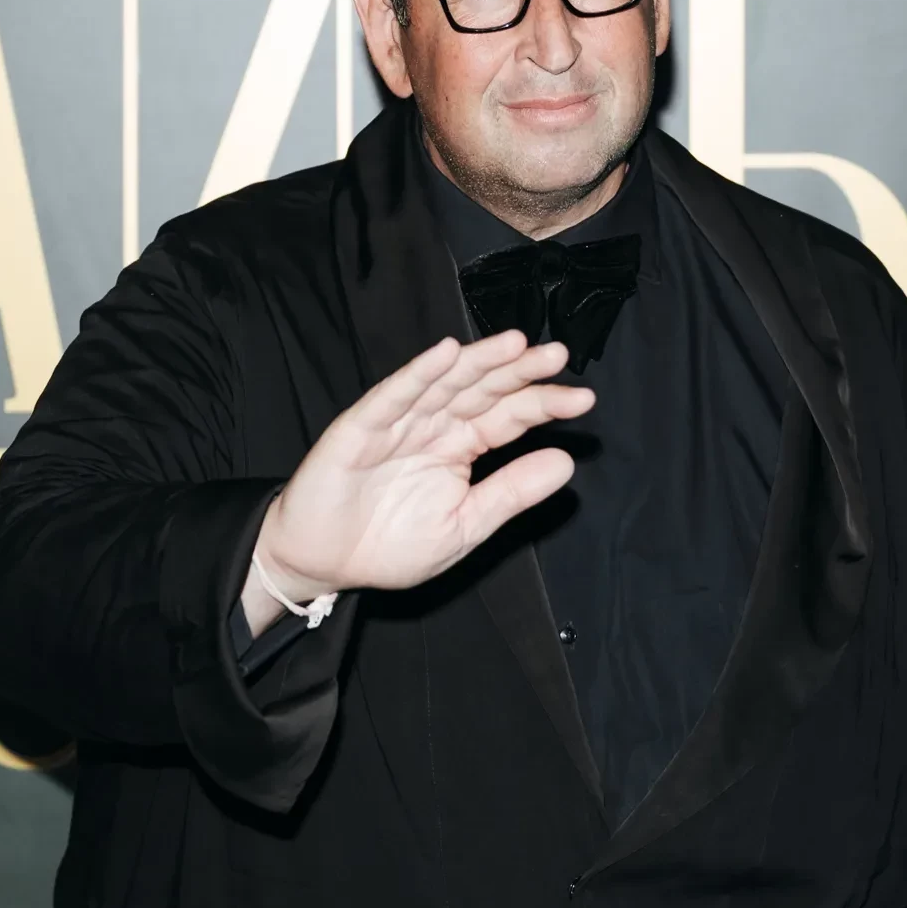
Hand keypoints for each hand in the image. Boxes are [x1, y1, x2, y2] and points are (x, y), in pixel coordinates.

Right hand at [245, 331, 591, 630]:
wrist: (323, 564)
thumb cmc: (388, 545)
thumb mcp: (464, 527)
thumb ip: (511, 494)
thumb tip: (565, 463)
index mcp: (460, 447)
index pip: (509, 417)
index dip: (543, 404)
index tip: (583, 400)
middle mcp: (433, 426)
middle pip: (482, 389)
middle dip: (519, 370)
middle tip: (557, 354)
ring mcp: (397, 422)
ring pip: (444, 382)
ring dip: (478, 361)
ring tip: (515, 343)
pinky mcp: (360, 427)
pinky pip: (393, 395)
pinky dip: (419, 374)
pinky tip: (446, 353)